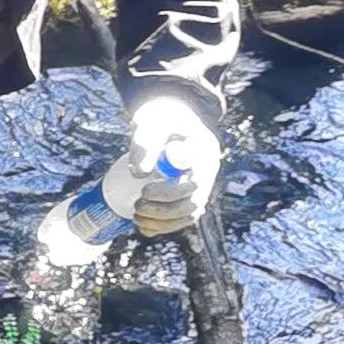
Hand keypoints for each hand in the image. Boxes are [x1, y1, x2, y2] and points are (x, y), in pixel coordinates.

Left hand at [106, 95, 221, 236]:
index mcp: (204, 155)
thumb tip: (140, 174)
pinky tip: (145, 227)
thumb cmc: (161, 115)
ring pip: (188, 216)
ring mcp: (199, 186)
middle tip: (137, 207)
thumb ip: (146, 142)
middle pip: (191, 205)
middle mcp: (206, 174)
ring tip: (136, 217)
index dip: (168, 194)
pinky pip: (181, 218)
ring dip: (163, 224)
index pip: (193, 185)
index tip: (143, 190)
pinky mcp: (187, 194)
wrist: (169, 115)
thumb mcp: (152, 122)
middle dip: (163, 212)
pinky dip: (164, 227)